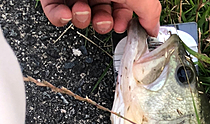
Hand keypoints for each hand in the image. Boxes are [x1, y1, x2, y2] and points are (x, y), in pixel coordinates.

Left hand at [40, 0, 160, 35]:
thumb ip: (149, 11)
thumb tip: (154, 28)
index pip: (121, 9)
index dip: (121, 22)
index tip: (121, 27)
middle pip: (100, 15)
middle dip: (103, 23)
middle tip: (104, 20)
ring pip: (79, 16)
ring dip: (82, 19)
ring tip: (83, 10)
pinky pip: (55, 11)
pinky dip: (59, 17)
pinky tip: (66, 13)